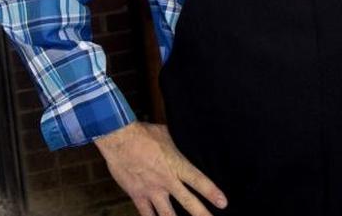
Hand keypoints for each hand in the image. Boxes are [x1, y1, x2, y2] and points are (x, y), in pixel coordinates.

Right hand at [94, 121, 227, 215]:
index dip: (212, 193)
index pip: (199, 181)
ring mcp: (152, 190)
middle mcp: (166, 181)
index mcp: (176, 165)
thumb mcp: (165, 134)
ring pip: (167, 215)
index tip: (223, 203)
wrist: (118, 139)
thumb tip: (180, 142)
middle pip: (188, 203)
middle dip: (201, 215)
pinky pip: (146, 214)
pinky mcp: (137, 195)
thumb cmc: (142, 133)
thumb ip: (174, 145)